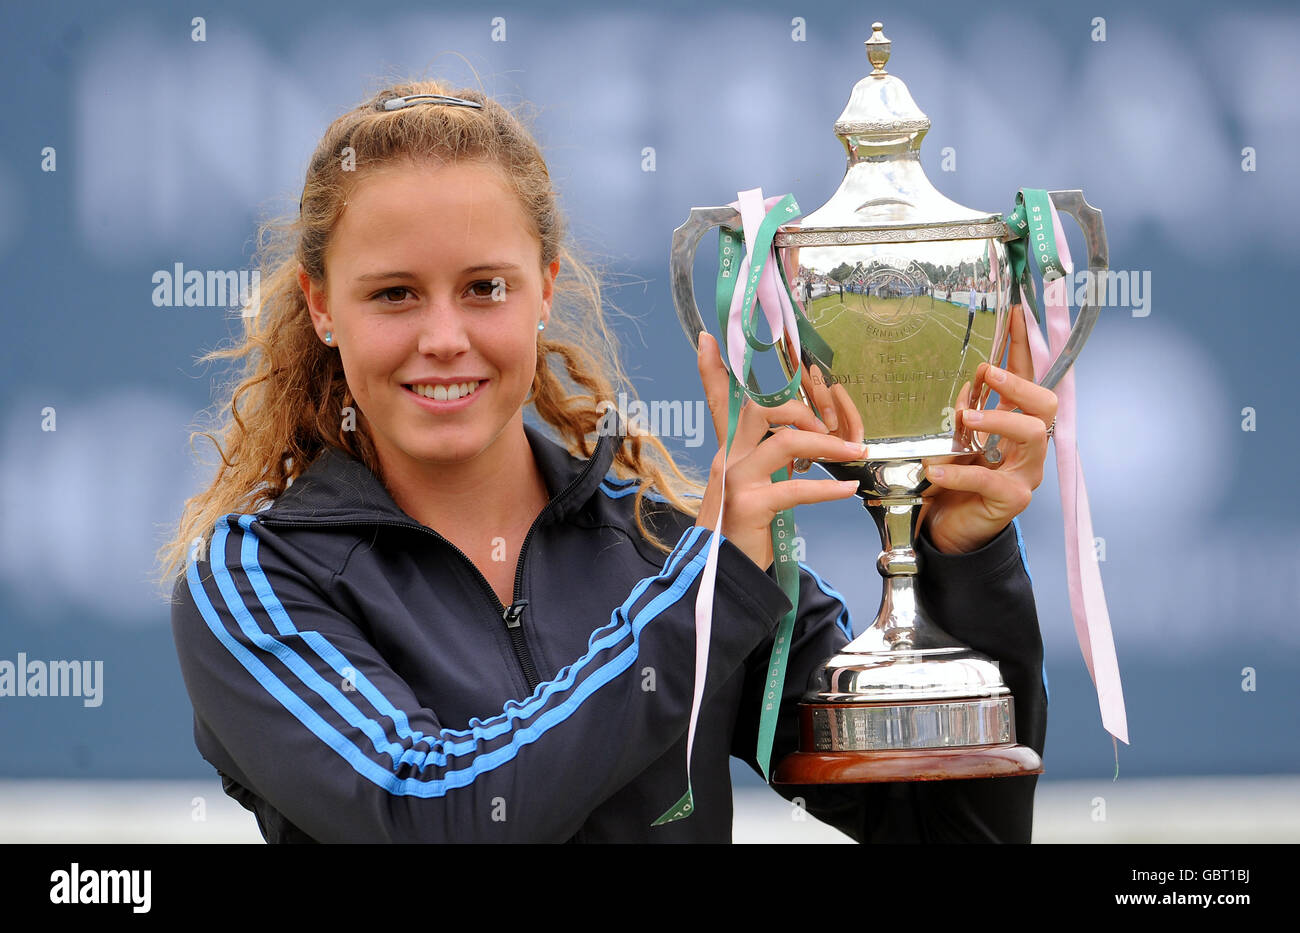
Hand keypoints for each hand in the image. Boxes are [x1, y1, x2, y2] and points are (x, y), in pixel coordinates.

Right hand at [693, 332, 863, 570]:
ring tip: (855, 453)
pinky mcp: (749, 505)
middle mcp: (726, 458)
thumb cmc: (740, 532)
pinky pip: (794, 487)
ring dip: (827, 444)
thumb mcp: (747, 489)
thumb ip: (764, 463)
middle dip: (803, 410)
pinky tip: (845, 489)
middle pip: (762, 410)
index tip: (708, 337)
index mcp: (727, 451)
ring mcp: (735, 480)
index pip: (720, 403)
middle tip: (833, 427)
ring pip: (785, 441)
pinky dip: (826, 487)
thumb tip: (795, 443)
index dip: (713, 370)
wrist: (719, 575)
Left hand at [918, 304, 1057, 553]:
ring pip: (1033, 436)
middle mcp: (1028, 447)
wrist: (949, 529)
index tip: (1016, 314)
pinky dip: (960, 472)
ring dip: (997, 419)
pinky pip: (992, 481)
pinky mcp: (1011, 501)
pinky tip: (934, 470)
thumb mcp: (955, 438)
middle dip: (1019, 384)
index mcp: (1015, 426)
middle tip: (986, 373)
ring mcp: (1025, 474)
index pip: (1027, 379)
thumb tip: (970, 382)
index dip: (1022, 347)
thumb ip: (966, 409)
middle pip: (1046, 405)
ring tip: (964, 418)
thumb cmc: (953, 481)